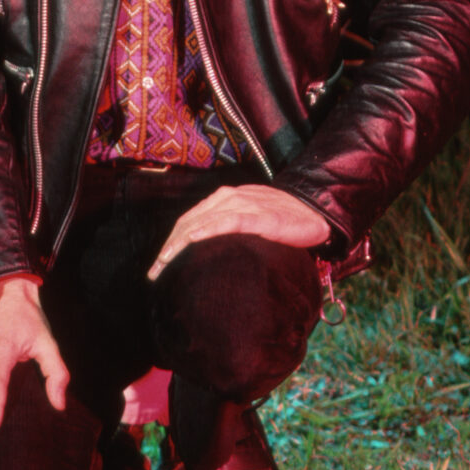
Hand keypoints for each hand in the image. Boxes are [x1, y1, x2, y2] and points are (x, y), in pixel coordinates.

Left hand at [145, 184, 330, 280]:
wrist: (315, 212)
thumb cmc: (282, 220)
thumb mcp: (250, 222)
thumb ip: (230, 232)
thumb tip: (211, 259)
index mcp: (223, 199)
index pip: (189, 220)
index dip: (171, 241)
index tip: (159, 265)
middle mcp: (228, 197)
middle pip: (189, 221)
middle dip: (169, 247)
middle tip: (155, 272)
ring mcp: (243, 204)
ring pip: (202, 220)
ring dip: (180, 242)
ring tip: (165, 261)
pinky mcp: (259, 214)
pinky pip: (228, 220)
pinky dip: (208, 229)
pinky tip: (193, 239)